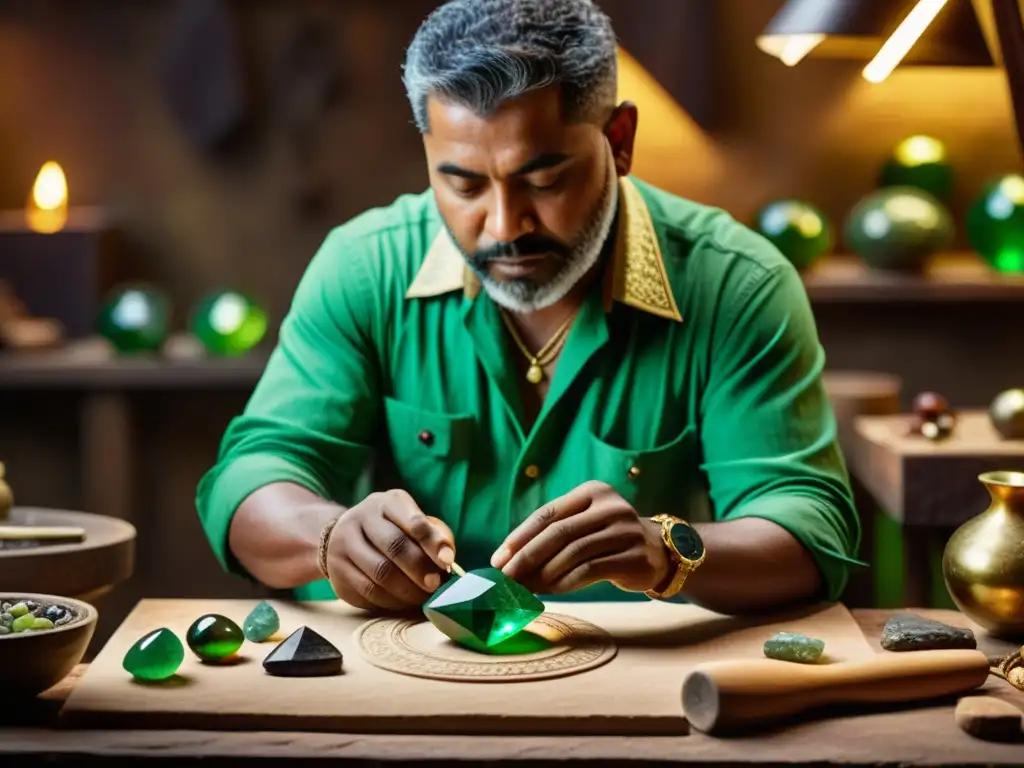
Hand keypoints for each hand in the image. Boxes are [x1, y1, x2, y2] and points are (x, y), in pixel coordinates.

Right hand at [324, 489, 454, 610]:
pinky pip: (368, 591)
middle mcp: (361, 517)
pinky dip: (391, 601)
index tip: (447, 562)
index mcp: (387, 503)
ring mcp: (344, 543)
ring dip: (407, 590)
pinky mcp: (337, 570)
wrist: (343, 537)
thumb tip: (448, 560)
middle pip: (394, 546)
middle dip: (419, 569)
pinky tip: (403, 601)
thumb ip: (434, 537)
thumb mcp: (412, 523)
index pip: (413, 521)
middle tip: (435, 585)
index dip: (433, 544)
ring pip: (380, 573)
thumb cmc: (391, 530)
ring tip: (422, 597)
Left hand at [490, 481, 670, 593]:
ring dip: (543, 574)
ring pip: (573, 553)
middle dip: (526, 557)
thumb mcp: (584, 525)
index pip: (548, 514)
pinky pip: (590, 570)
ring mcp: (625, 530)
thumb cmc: (608, 539)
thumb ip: (553, 536)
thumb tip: (508, 561)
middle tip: (506, 579)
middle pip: (558, 533)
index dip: (519, 537)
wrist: (659, 552)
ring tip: (525, 589)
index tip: (498, 559)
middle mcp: (611, 506)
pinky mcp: (634, 556)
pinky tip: (550, 592)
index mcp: (592, 492)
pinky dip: (565, 582)